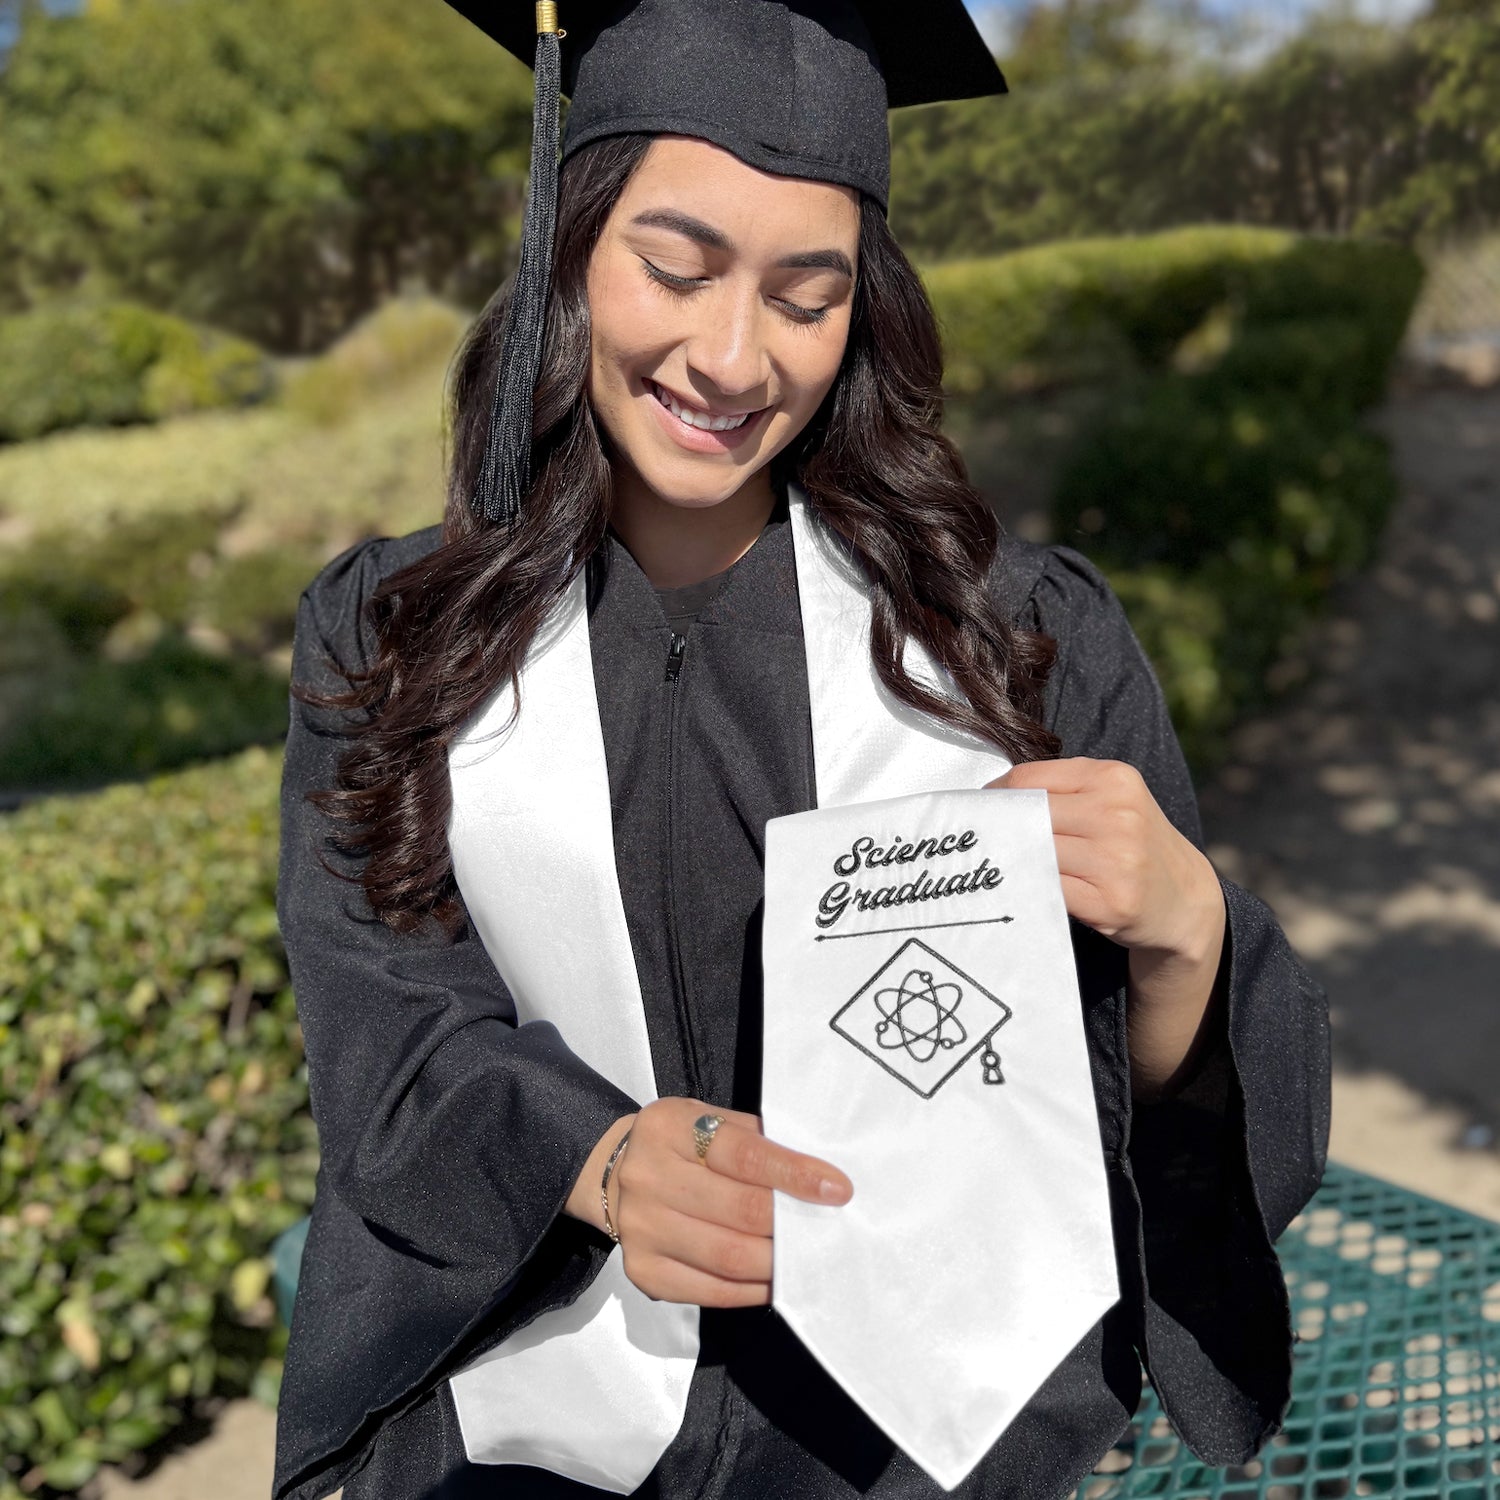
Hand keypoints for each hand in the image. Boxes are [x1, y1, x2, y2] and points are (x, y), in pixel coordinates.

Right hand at [564, 1098, 851, 1307]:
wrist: (614, 1174)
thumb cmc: (681, 1143)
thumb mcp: (707, 1118)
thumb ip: (754, 1140)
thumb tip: (815, 1178)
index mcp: (668, 1128)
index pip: (743, 1154)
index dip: (793, 1174)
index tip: (837, 1189)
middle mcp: (647, 1177)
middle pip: (738, 1211)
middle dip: (790, 1224)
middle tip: (826, 1229)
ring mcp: (641, 1228)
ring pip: (727, 1257)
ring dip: (776, 1263)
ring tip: (806, 1258)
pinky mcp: (643, 1271)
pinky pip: (709, 1291)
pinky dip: (750, 1291)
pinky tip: (773, 1280)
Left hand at [985, 758, 1227, 1097]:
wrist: (1185, 899)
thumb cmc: (1132, 843)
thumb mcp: (1112, 800)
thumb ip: (1062, 791)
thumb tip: (991, 799)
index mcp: (1114, 778)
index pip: (1030, 778)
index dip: (996, 796)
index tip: (979, 810)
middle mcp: (1119, 814)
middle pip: (1029, 815)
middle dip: (1000, 829)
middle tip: (978, 841)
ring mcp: (1118, 860)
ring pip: (1036, 852)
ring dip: (1013, 860)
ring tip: (1002, 864)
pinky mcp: (1113, 902)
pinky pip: (1050, 888)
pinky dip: (1032, 887)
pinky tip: (1027, 887)